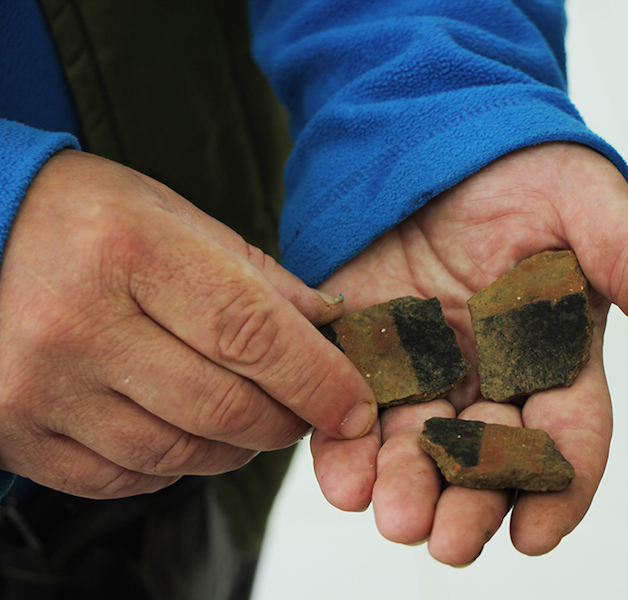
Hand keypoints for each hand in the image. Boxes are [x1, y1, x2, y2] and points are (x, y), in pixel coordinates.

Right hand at [0, 150, 376, 498]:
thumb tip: (330, 326)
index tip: (357, 407)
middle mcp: (75, 322)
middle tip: (306, 408)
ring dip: (236, 445)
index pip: (251, 333)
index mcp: (128, 248)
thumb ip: (258, 276)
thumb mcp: (174, 218)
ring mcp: (38, 388)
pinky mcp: (16, 435)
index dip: (318, 379)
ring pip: (180, 455)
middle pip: (224, 406)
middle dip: (286, 419)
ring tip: (248, 414)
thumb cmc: (84, 221)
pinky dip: (175, 463)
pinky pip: (129, 479)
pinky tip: (183, 427)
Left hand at [309, 142, 627, 564]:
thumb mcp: (583, 203)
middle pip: (488, 456)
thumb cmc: (526, 169)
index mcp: (555, 355)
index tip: (535, 534)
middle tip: (449, 542)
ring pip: (419, 446)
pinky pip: (356, 407)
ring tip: (394, 518)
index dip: (557, 485)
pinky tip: (342, 479)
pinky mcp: (369, 350)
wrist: (440, 134)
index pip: (567, 433)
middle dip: (471, 501)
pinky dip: (346, 448)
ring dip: (407, 487)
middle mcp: (492, 377)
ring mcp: (427, 368)